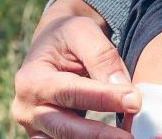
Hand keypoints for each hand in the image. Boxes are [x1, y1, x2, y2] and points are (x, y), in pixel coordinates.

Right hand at [12, 0, 139, 138]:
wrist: (53, 44)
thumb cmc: (68, 35)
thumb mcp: (83, 32)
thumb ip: (103, 58)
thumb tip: (126, 93)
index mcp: (31, 79)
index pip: (70, 92)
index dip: (103, 98)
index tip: (134, 101)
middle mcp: (27, 108)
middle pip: (65, 128)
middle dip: (99, 134)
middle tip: (130, 136)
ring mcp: (35, 127)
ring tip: (125, 138)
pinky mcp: (47, 136)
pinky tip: (113, 137)